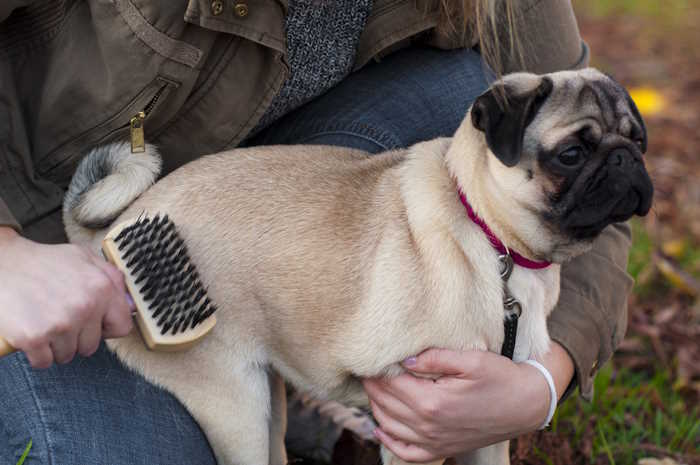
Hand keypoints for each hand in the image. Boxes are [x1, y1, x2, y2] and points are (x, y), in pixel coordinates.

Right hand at [0, 227, 133, 367]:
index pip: (122, 327)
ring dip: (56, 345)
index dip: (106, 327)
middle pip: (91, 345)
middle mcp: (84, 307)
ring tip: (45, 323)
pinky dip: (37, 354)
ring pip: (67, 355)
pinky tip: (32, 334)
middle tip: (60, 319)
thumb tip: (131, 304)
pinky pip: (44, 362)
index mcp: (101, 288)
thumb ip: (111, 278)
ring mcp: (59, 323)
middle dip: (77, 337)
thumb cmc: (43, 261)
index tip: (93, 323)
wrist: (1, 263)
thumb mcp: (83, 257)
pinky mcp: (33, 337)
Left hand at [363, 344, 573, 461]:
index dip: (376, 371)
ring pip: (391, 427)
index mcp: (433, 402)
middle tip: (365, 369)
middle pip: (387, 405)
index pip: (391, 385)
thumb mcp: (470, 360)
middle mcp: (429, 426)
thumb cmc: (500, 377)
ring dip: (376, 408)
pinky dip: (390, 441)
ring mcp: (435, 441)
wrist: (526, 404)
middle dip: (372, 387)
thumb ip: (434, 358)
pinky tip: (381, 427)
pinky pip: (408, 452)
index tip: (367, 359)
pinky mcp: (443, 449)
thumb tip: (403, 360)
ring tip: (372, 389)